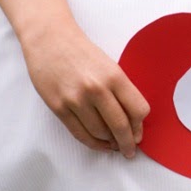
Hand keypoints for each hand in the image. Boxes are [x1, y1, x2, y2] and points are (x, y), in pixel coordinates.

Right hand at [21, 23, 149, 158]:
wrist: (50, 39)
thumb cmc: (82, 52)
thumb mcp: (110, 66)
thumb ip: (121, 90)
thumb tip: (132, 120)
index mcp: (115, 76)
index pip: (138, 109)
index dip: (140, 125)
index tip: (139, 133)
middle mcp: (97, 89)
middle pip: (121, 126)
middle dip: (128, 143)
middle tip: (130, 150)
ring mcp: (76, 100)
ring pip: (100, 133)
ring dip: (110, 143)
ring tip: (114, 145)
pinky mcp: (59, 108)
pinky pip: (80, 133)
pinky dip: (93, 143)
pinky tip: (100, 144)